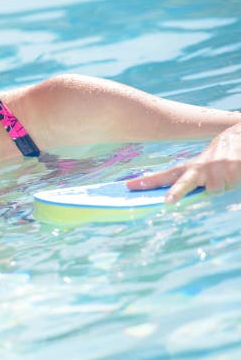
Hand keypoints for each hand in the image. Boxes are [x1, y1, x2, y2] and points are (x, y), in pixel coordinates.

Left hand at [126, 123, 240, 202]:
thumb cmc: (223, 158)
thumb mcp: (206, 166)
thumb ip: (192, 181)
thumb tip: (172, 199)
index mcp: (192, 167)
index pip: (166, 175)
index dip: (148, 181)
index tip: (130, 186)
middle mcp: (201, 168)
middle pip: (183, 182)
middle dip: (175, 192)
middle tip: (167, 202)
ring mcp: (216, 170)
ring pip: (214, 189)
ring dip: (221, 186)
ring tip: (228, 174)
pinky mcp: (232, 172)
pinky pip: (228, 186)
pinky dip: (232, 182)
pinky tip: (235, 172)